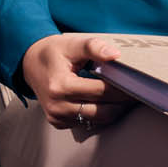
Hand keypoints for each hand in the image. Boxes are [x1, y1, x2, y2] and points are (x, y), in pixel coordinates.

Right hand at [19, 33, 133, 130]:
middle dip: (122, 103)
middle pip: (102, 111)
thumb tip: (116, 55)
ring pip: (97, 120)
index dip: (122, 88)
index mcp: (60, 86)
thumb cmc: (53, 52)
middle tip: (138, 93)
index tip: (137, 83)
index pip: (101, 91)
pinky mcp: (58, 123)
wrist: (29, 63)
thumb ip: (93, 47)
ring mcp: (57, 117)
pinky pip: (87, 122)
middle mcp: (57, 106)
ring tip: (126, 97)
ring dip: (114, 110)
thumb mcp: (71, 43)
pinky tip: (107, 102)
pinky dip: (100, 113)